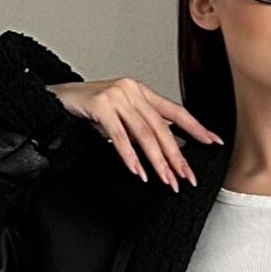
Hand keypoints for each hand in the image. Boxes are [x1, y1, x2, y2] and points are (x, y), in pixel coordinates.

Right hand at [46, 76, 222, 189]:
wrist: (57, 98)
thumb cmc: (90, 109)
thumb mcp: (122, 116)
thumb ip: (145, 127)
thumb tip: (172, 148)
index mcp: (142, 91)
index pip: (175, 111)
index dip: (196, 127)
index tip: (213, 142)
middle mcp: (132, 90)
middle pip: (162, 127)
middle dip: (176, 155)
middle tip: (187, 177)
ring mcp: (116, 96)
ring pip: (143, 133)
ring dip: (157, 161)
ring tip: (166, 180)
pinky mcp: (100, 105)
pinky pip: (119, 136)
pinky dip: (130, 156)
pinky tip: (139, 171)